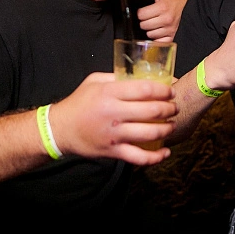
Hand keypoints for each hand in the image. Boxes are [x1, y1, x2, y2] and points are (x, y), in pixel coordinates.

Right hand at [49, 73, 176, 165]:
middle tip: (174, 108)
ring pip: (150, 133)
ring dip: (167, 129)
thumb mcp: (94, 82)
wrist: (60, 129)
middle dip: (170, 109)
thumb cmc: (78, 103)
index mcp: (109, 93)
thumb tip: (141, 76)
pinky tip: (165, 152)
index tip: (171, 91)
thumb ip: (116, 77)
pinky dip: (156, 157)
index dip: (164, 90)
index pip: (145, 89)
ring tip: (171, 125)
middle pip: (152, 110)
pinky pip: (140, 157)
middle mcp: (113, 113)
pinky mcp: (114, 151)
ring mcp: (114, 134)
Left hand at [134, 0, 189, 41]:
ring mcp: (170, 30)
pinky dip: (158, 37)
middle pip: (144, 25)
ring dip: (151, 30)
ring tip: (157, 23)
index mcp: (162, 7)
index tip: (145, 11)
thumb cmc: (178, 0)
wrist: (195, 8)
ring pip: (150, 34)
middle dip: (145, 21)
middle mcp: (166, 19)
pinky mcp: (173, 37)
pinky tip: (161, 31)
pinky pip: (158, 41)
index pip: (141, 14)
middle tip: (151, 17)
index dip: (141, 12)